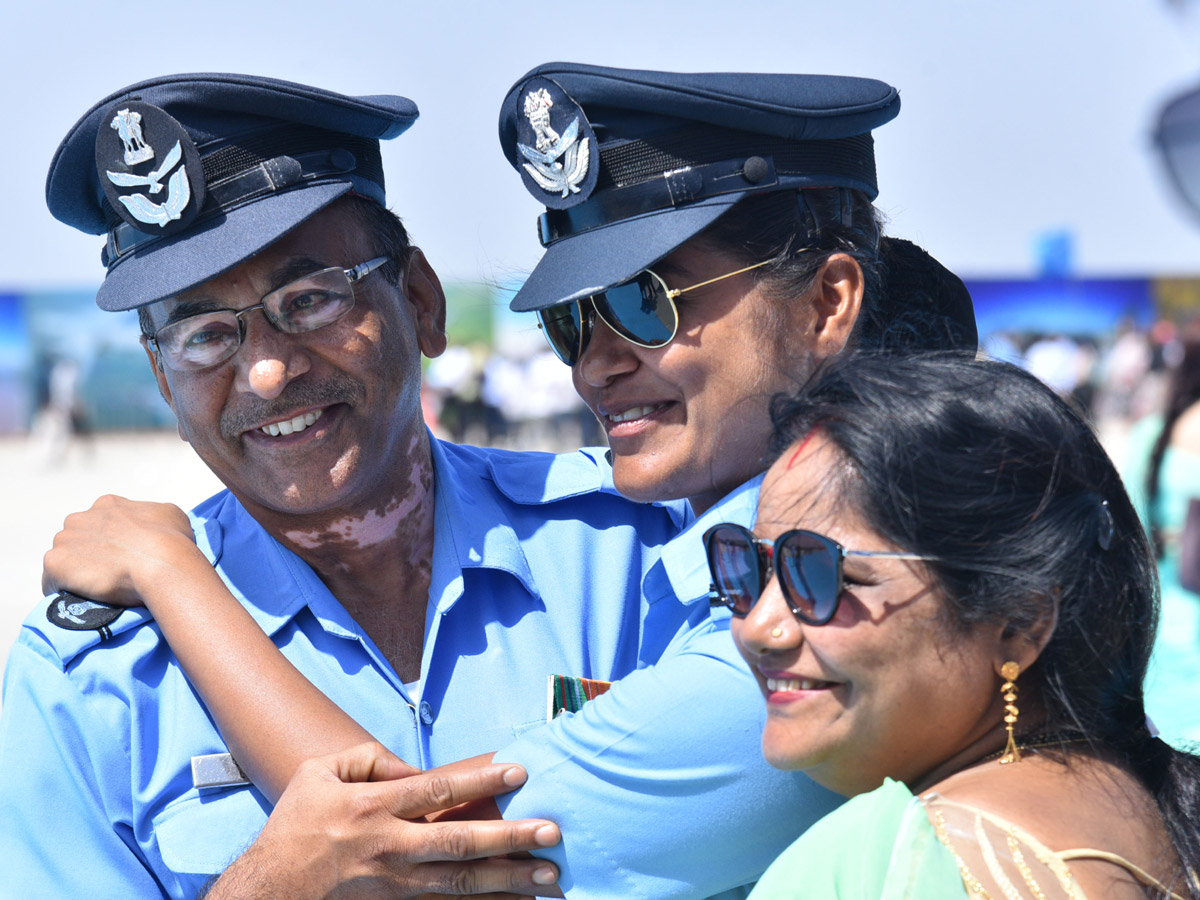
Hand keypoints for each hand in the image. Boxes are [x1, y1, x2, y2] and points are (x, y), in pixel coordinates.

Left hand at [42, 494, 198, 605]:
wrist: (161, 563)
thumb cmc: (172, 541)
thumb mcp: (171, 515)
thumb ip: (153, 515)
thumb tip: (154, 525)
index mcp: (107, 505)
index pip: (98, 524)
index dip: (109, 543)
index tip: (120, 558)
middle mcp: (80, 518)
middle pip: (76, 540)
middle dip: (88, 556)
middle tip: (108, 576)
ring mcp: (64, 539)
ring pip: (63, 560)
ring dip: (76, 574)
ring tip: (96, 591)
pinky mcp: (55, 562)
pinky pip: (52, 581)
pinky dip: (63, 591)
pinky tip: (82, 598)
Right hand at [205, 742, 560, 899]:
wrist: (270, 891)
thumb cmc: (297, 824)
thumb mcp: (321, 772)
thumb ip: (370, 758)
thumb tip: (415, 768)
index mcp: (372, 807)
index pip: (436, 790)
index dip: (480, 781)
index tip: (519, 773)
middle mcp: (388, 847)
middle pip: (458, 843)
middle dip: (509, 838)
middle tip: (551, 831)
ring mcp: (394, 883)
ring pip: (459, 882)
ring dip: (507, 879)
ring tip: (548, 874)